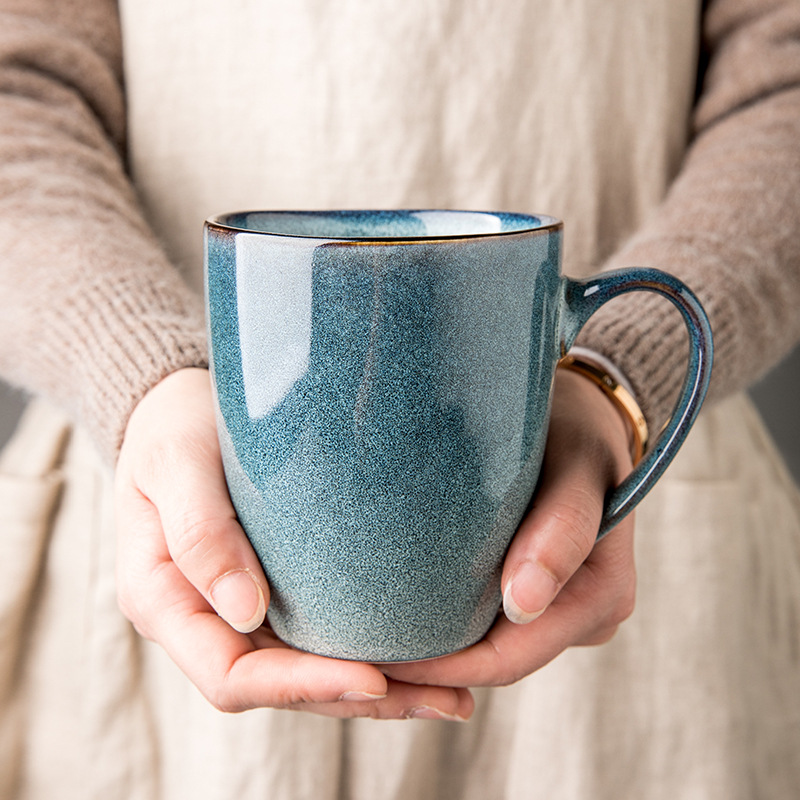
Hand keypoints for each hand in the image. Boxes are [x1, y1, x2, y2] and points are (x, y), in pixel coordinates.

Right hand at [114, 368, 472, 719]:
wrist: (179, 411)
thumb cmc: (173, 430)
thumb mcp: (174, 464)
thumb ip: (198, 533)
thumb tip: (247, 612)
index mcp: (165, 603)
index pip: (231, 677)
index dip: (301, 686)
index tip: (374, 678)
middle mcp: (207, 621)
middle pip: (283, 687)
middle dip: (361, 698)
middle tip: (446, 699)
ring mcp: (242, 612)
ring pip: (310, 672)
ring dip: (381, 689)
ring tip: (454, 694)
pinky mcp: (275, 594)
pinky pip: (321, 637)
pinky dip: (372, 652)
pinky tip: (427, 650)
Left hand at [383, 369, 636, 687]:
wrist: (582, 416)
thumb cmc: (577, 430)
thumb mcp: (576, 465)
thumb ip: (563, 526)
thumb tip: (523, 602)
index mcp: (602, 596)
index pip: (509, 658)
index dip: (442, 669)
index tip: (376, 660)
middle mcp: (584, 616)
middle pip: (495, 662)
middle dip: (429, 665)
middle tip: (355, 650)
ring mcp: (561, 609)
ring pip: (489, 647)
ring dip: (435, 646)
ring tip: (369, 634)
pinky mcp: (539, 594)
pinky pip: (489, 622)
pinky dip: (448, 619)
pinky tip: (401, 607)